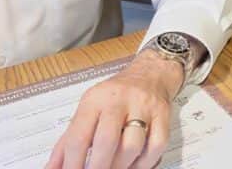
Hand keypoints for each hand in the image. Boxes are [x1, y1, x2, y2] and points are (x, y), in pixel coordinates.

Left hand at [45, 50, 183, 168]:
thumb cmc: (114, 96)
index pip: (79, 136)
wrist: (150, 73)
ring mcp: (143, 106)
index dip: (73, 164)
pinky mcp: (163, 115)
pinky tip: (135, 165)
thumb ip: (67, 142)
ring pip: (133, 145)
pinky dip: (145, 163)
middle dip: (98, 168)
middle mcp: (119, 100)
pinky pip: (156, 145)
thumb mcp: (87, 111)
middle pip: (107, 140)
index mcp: (95, 100)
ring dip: (122, 166)